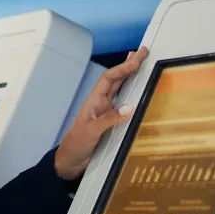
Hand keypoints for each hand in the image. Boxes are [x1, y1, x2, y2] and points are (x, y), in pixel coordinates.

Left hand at [54, 47, 148, 179]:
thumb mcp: (91, 132)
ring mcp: (107, 111)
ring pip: (120, 88)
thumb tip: (128, 108)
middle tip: (143, 52)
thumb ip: (108, 120)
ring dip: (131, 75)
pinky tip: (138, 88)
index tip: (137, 59)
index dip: (123, 67)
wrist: (70, 160)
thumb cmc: (76, 144)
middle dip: (129, 64)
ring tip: (140, 62)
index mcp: (94, 101)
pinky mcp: (112, 121)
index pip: (110, 79)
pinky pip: (124, 102)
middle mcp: (101, 103)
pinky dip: (132, 92)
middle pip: (116, 79)